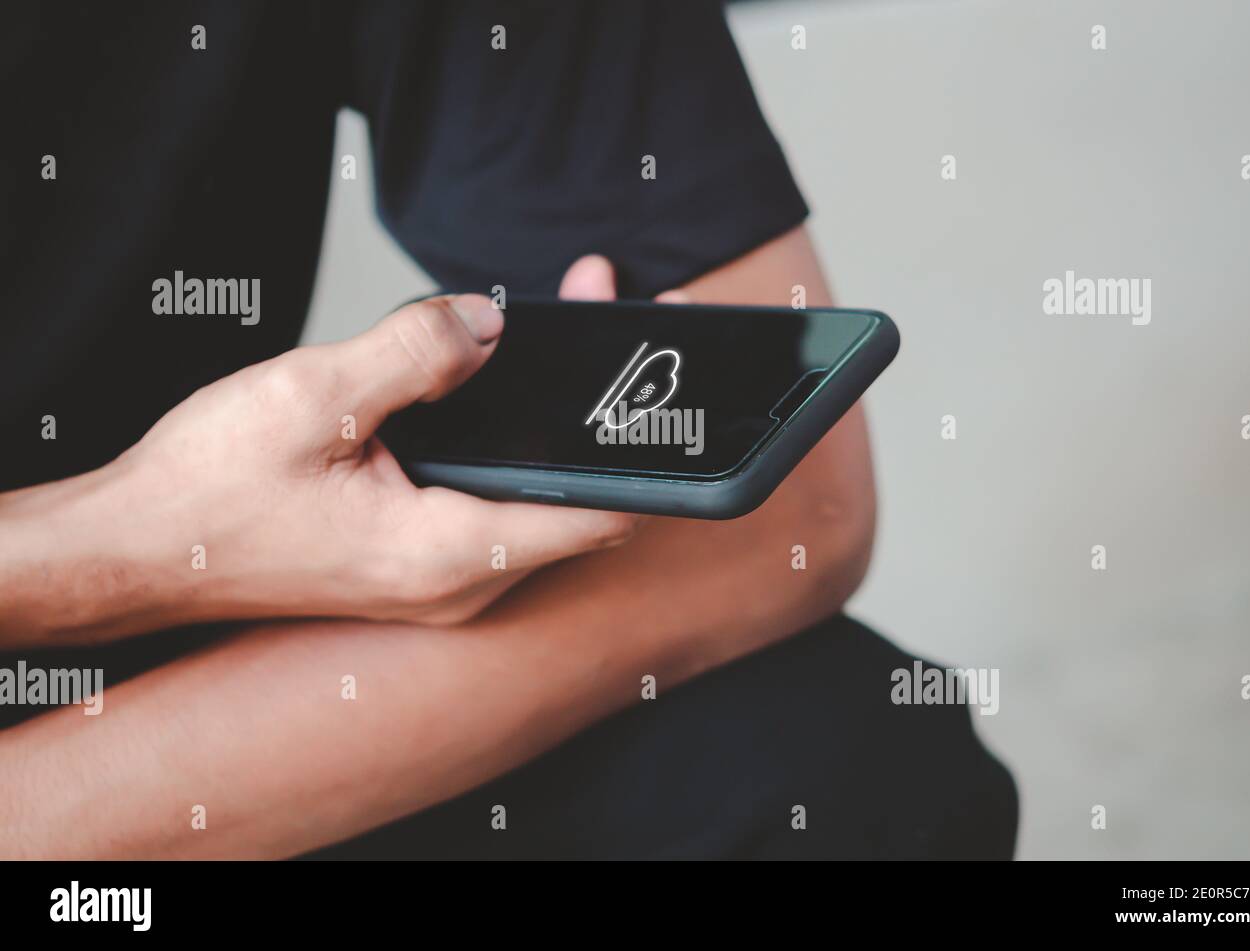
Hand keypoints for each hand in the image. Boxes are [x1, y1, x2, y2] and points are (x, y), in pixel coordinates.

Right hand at [106, 288, 638, 631]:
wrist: (135, 549)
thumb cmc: (203, 494)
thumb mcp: (313, 396)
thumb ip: (416, 351)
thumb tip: (489, 322)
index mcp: (447, 556)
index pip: (599, 513)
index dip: (646, 445)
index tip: (673, 380)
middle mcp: (458, 583)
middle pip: (575, 495)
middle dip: (600, 404)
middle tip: (607, 309)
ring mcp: (441, 579)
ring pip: (533, 493)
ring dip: (552, 412)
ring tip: (562, 320)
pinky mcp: (418, 561)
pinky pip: (491, 499)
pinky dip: (507, 438)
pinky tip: (495, 375)